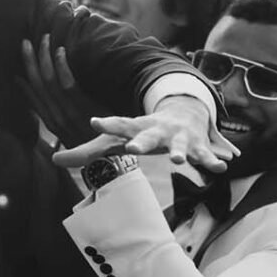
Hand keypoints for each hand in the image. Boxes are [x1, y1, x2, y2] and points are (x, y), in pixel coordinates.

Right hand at [19, 35, 98, 147]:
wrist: (111, 160)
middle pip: (37, 84)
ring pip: (49, 81)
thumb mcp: (68, 128)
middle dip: (31, 60)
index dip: (25, 72)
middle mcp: (54, 117)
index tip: (21, 54)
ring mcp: (67, 113)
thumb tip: (37, 90)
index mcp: (50, 121)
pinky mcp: (82, 110)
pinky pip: (68, 84)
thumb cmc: (92, 142)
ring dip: (45, 58)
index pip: (31, 92)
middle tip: (27, 40)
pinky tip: (61, 50)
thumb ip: (52, 110)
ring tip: (44, 39)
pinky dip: (62, 66)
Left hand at [53, 96, 237, 172]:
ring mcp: (178, 138)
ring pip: (179, 147)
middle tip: (132, 148)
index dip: (106, 124)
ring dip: (179, 153)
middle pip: (146, 138)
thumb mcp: (114, 141)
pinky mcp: (198, 147)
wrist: (185, 111)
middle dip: (140, 143)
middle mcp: (156, 131)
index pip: (117, 125)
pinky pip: (206, 155)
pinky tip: (223, 165)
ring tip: (178, 162)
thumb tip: (53, 160)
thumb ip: (85, 153)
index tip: (94, 122)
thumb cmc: (142, 132)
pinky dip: (214, 159)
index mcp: (135, 128)